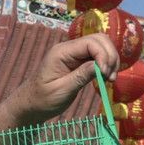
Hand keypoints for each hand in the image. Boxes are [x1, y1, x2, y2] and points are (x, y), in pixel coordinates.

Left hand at [1, 34, 119, 126]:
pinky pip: (97, 57)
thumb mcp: (62, 90)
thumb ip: (81, 76)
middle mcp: (69, 48)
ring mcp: (75, 54)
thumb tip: (101, 66)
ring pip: (100, 46)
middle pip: (99, 39)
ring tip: (111, 79)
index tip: (107, 75)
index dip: (103, 56)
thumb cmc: (43, 99)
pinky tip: (106, 78)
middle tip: (111, 77)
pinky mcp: (79, 62)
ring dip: (110, 60)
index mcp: (62, 52)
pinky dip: (106, 64)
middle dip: (110, 56)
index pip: (90, 43)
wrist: (32, 105)